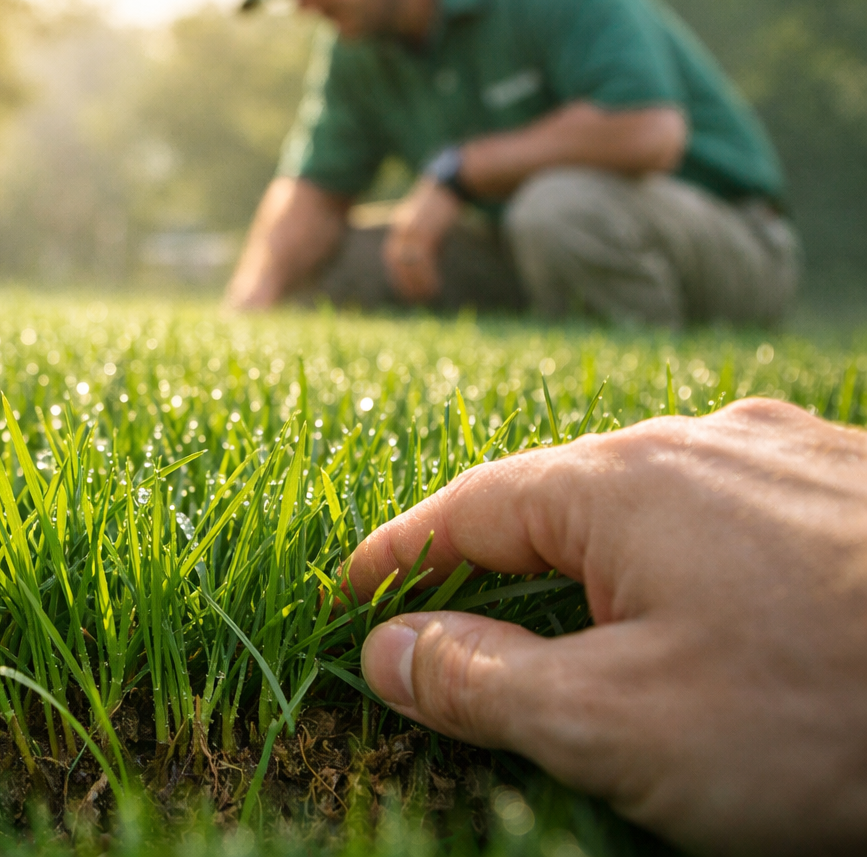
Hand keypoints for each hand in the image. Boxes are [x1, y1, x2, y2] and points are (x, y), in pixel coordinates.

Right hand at [344, 399, 866, 853]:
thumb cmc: (819, 711)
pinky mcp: (852, 485)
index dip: (396, 554)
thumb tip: (386, 652)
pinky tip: (710, 606)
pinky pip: (728, 509)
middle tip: (450, 619)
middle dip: (493, 559)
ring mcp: (785, 452)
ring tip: (576, 620)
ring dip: (593, 558)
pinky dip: (681, 556)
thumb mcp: (616, 725)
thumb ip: (481, 683)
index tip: (348, 593)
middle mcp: (696, 439)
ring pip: (647, 499)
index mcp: (617, 479)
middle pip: (554, 496)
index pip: (465, 507)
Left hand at [381, 177, 460, 302]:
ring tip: (427, 296)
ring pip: (410, 263)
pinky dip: (427, 276)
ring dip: (417, 282)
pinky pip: (423, 260)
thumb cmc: (441, 207)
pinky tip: (435, 286)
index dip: (397, 275)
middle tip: (414, 298)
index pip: (392, 256)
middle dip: (404, 281)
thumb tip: (426, 265)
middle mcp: (401, 229)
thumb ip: (423, 242)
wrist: (449, 187)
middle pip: (397, 261)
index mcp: (399, 227)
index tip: (406, 289)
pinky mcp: (426, 231)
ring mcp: (412, 230)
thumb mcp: (427, 225)